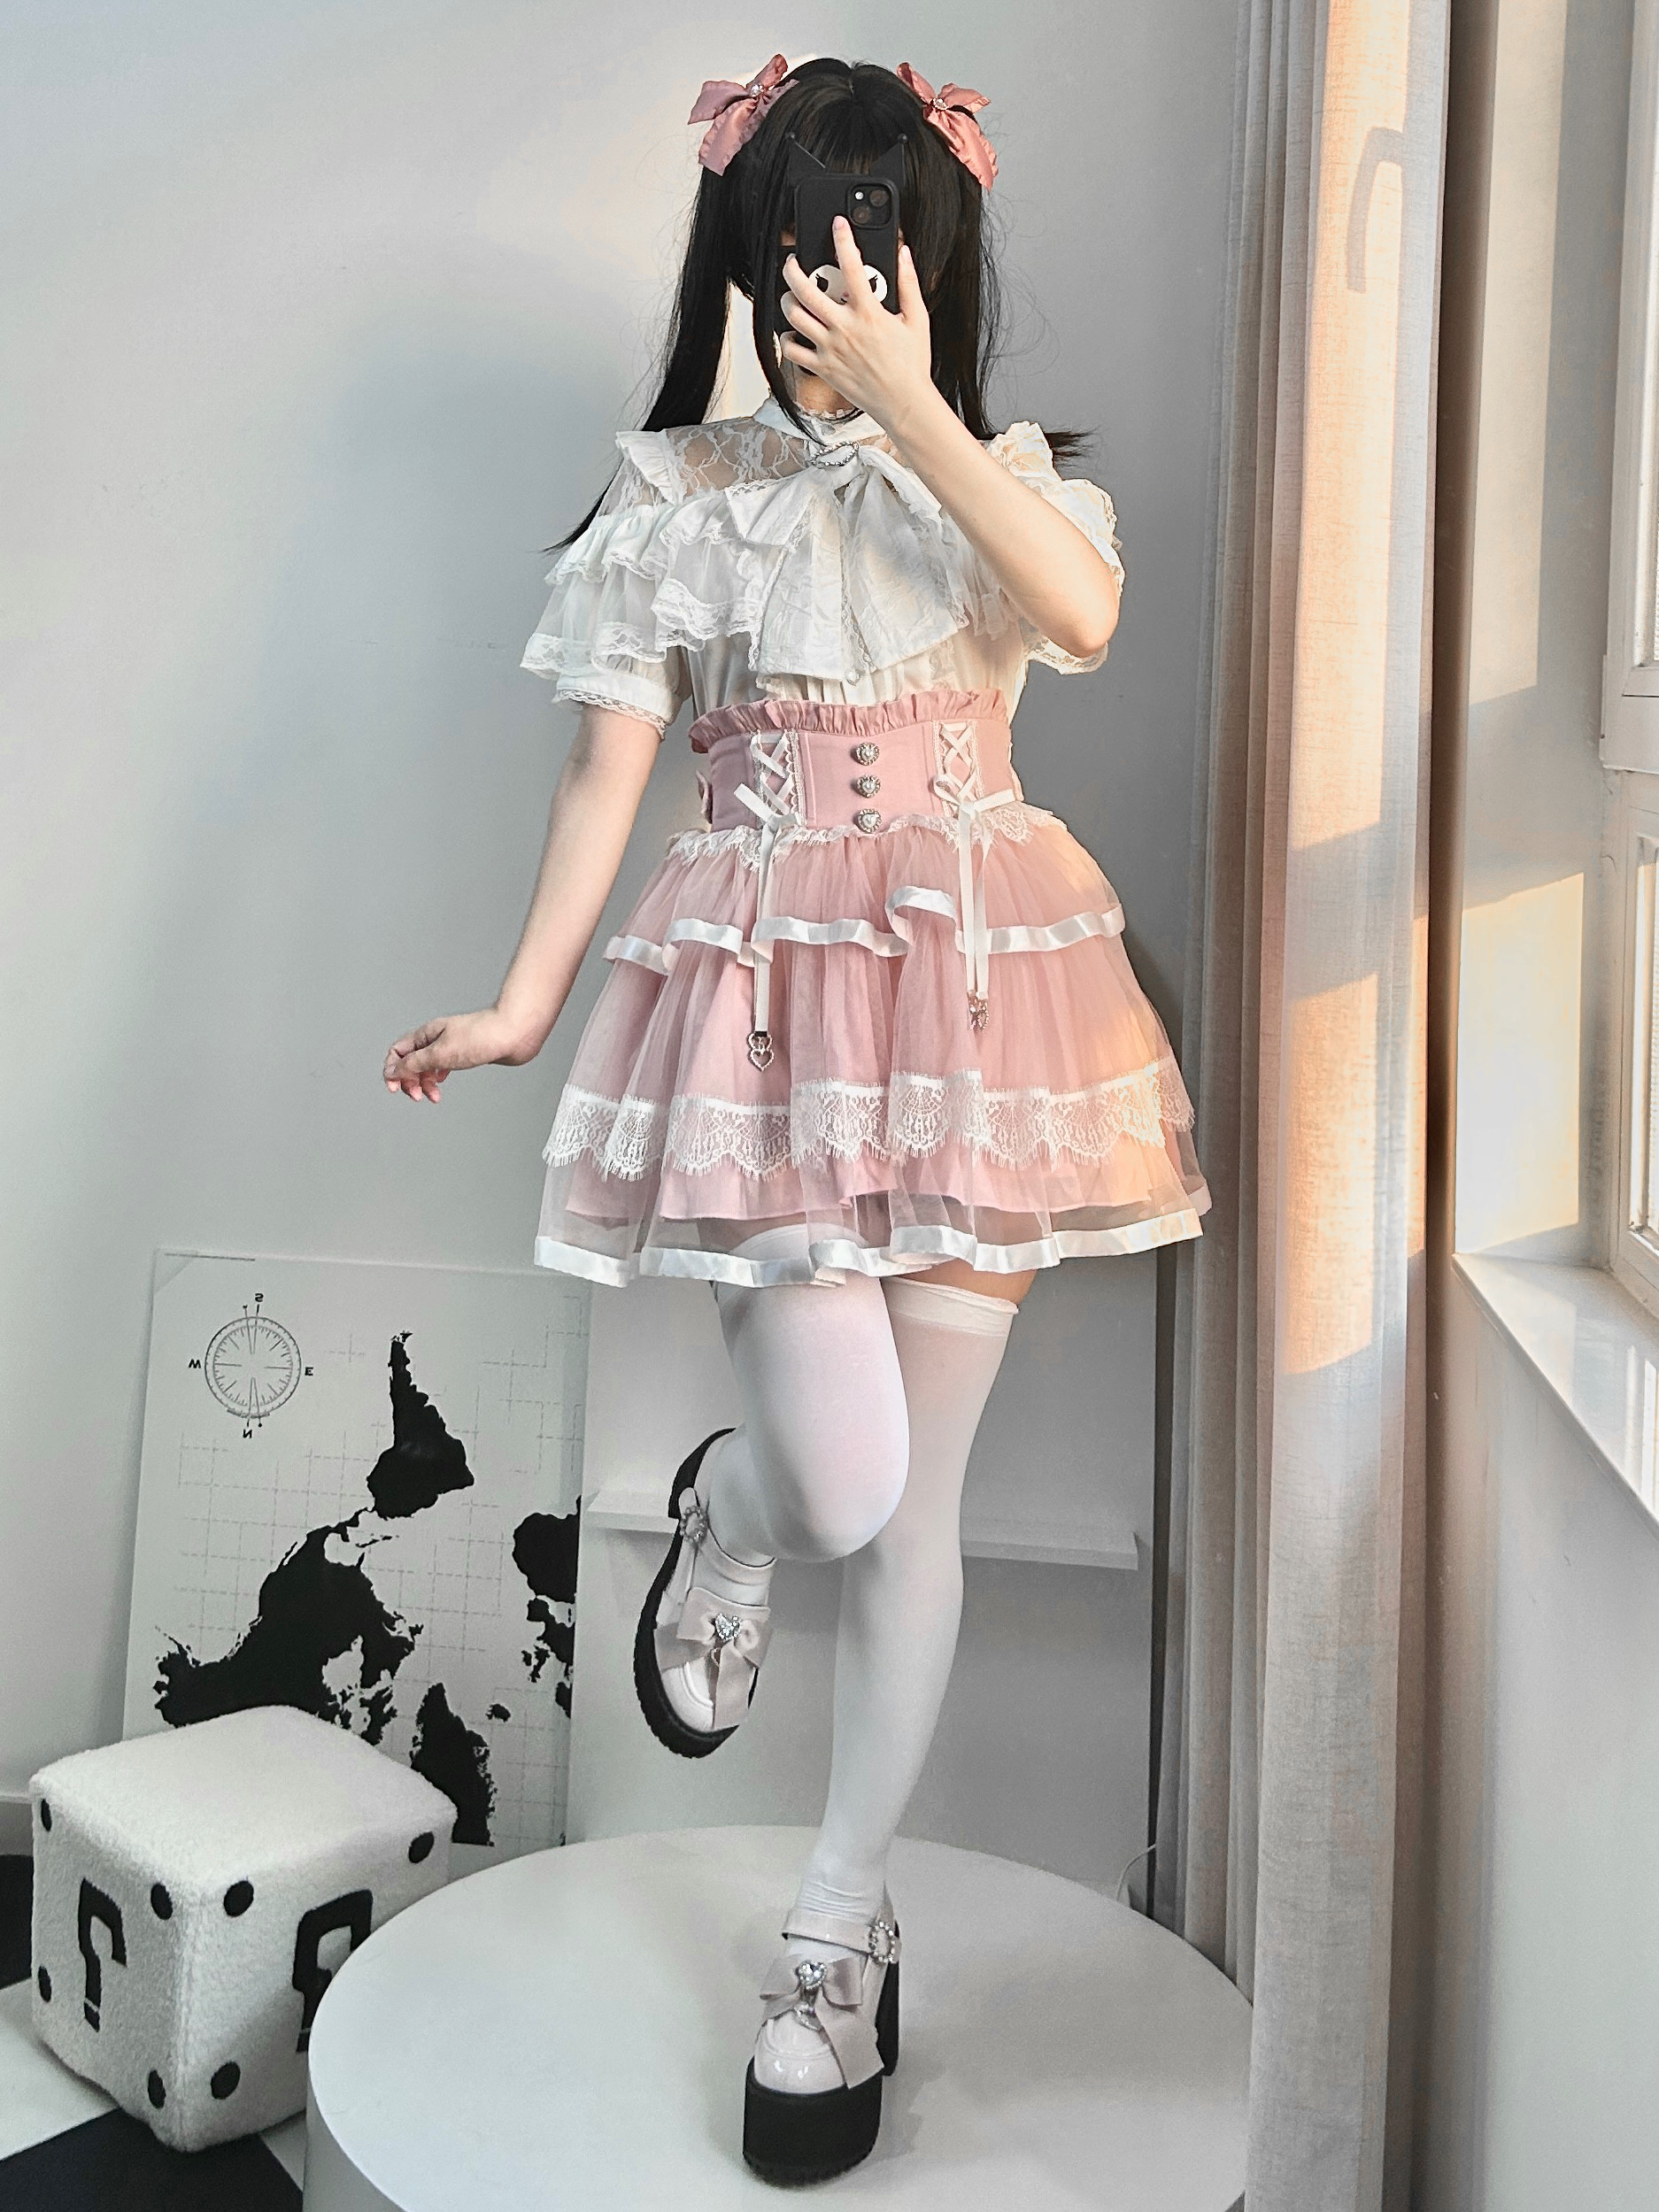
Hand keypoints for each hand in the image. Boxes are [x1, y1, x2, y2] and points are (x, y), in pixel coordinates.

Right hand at [382, 1007, 539, 1102]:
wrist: (514, 1033)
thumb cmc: (482, 1036)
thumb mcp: (440, 1053)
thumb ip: (414, 1064)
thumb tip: (391, 1071)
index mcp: (427, 1034)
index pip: (397, 1051)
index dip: (392, 1070)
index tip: (395, 1089)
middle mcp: (436, 1038)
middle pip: (411, 1061)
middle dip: (410, 1080)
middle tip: (417, 1096)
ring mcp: (451, 1046)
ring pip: (427, 1066)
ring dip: (425, 1083)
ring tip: (433, 1096)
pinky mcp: (465, 1053)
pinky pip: (443, 1067)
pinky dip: (438, 1078)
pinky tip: (441, 1084)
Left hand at [780, 218, 934, 431]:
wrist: (904, 404)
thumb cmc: (912, 365)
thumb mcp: (917, 319)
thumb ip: (909, 283)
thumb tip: (903, 254)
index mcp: (868, 312)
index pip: (853, 265)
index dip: (843, 238)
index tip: (838, 224)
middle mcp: (844, 328)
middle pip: (805, 289)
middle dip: (793, 268)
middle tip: (793, 261)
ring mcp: (830, 349)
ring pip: (794, 316)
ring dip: (787, 300)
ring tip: (791, 295)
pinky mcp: (823, 368)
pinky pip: (792, 351)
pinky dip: (787, 339)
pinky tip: (793, 332)